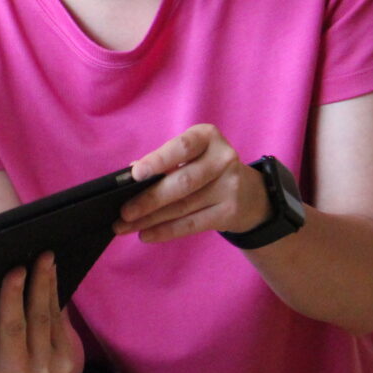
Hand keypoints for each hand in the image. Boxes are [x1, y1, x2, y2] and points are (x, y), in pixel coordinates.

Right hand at [0, 252, 82, 372]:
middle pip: (13, 332)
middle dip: (13, 299)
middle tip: (13, 269)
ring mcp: (45, 372)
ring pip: (41, 320)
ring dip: (41, 286)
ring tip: (40, 257)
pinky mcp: (66, 363)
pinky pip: (57, 322)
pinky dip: (53, 293)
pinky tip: (49, 271)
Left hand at [115, 124, 269, 242]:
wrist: (249, 193)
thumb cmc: (205, 168)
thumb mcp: (190, 155)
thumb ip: (162, 162)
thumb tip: (128, 177)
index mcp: (207, 137)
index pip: (181, 147)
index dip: (158, 161)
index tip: (135, 174)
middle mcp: (223, 159)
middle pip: (182, 182)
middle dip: (148, 199)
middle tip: (123, 212)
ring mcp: (229, 187)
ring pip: (183, 207)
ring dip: (150, 219)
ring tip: (125, 226)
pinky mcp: (229, 212)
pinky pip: (192, 224)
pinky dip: (166, 231)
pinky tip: (146, 234)